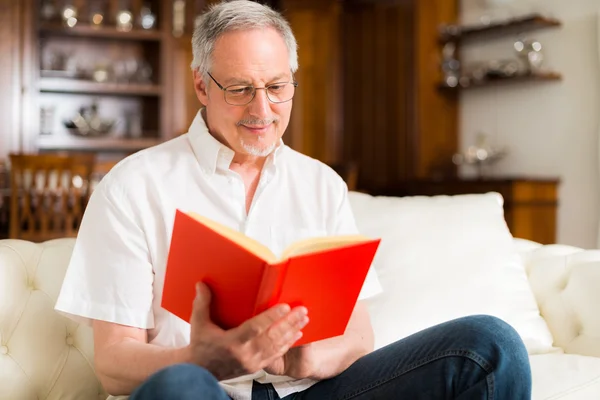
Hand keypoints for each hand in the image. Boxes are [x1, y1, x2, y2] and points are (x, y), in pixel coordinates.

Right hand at [187, 282, 308, 380]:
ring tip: (303, 320)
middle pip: (272, 337)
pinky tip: (296, 335)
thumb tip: (202, 284)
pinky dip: (287, 344)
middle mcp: (244, 354)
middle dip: (289, 323)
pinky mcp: (255, 367)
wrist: (199, 373)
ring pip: (277, 347)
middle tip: (302, 311)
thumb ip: (202, 303)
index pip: (255, 328)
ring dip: (291, 332)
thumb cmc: (200, 346)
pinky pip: (275, 355)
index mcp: (231, 343)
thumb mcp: (198, 324)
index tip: (285, 306)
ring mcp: (252, 362)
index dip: (271, 317)